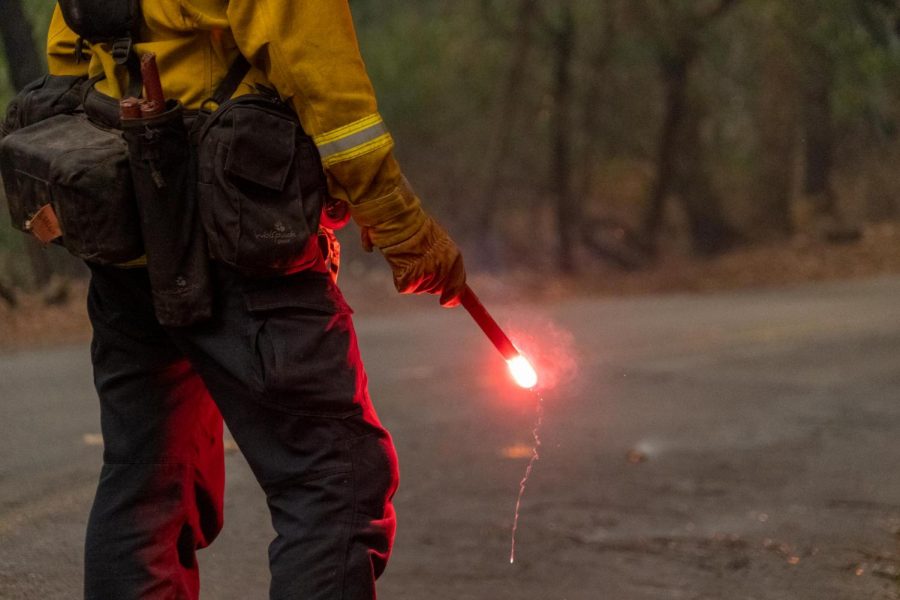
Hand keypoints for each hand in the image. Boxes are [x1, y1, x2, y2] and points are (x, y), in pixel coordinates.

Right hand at [352, 178, 465, 306]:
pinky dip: (400, 278)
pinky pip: (406, 287)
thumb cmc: (413, 225)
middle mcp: (443, 266)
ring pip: (420, 288)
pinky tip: (398, 263)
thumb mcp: (436, 240)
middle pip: (436, 288)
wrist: (397, 216)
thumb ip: (444, 261)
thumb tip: (448, 288)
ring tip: (406, 257)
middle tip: (417, 265)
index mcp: (453, 255)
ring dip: (413, 278)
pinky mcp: (410, 278)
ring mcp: (427, 273)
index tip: (447, 303)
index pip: (458, 283)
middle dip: (427, 281)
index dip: (453, 295)